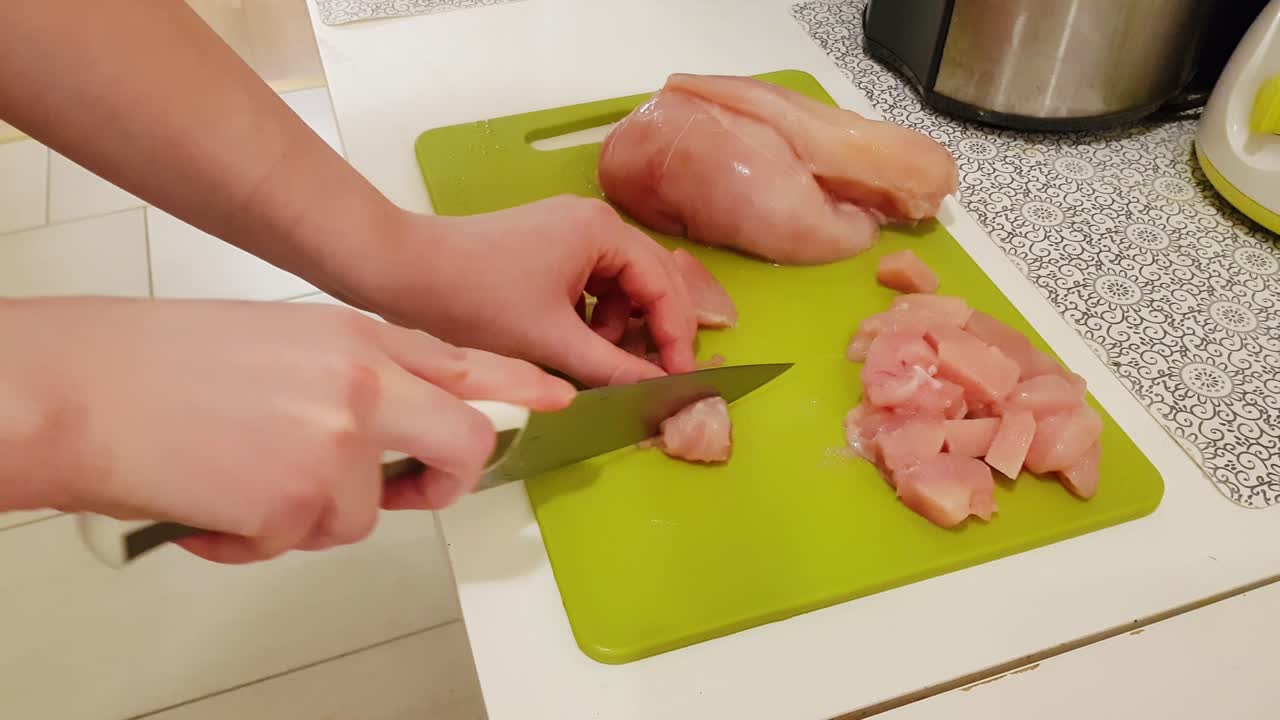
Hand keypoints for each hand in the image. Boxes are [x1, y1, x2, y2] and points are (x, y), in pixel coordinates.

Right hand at [5, 298, 572, 563]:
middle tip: (406, 490)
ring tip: (240, 475)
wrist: (80, 389)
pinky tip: (211, 499)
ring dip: (307, 512)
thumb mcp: (285, 340)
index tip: (555, 399)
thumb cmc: (163, 362)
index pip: (464, 362)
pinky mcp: (300, 502)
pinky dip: (254, 537)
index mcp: (356, 336)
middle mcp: (362, 384)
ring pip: (365, 513)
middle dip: (443, 482)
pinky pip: (301, 542)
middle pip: (461, 443)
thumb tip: (401, 415)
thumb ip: (357, 370)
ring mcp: (337, 443)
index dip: (516, 386)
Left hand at [364, 195, 698, 386]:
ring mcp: (569, 232)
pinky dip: (592, 319)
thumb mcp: (551, 341)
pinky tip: (573, 346)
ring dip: (619, 328)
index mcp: (603, 231)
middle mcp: (594, 222)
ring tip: (598, 363)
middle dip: (654, 331)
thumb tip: (658, 390)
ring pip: (621, 287)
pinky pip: (591, 286)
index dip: (677, 336)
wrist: (404, 272)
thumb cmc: (476, 299)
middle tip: (658, 377)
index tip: (681, 379)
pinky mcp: (547, 247)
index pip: (665, 285)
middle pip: (651, 281)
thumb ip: (612, 367)